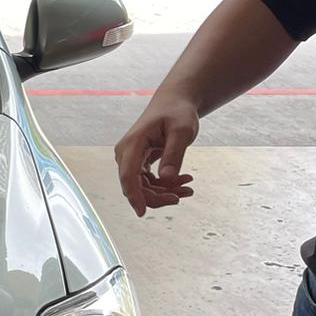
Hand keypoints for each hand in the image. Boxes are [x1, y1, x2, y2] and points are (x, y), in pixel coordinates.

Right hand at [114, 94, 197, 216]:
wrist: (174, 102)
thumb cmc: (178, 112)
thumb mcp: (182, 131)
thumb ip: (174, 154)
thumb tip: (167, 178)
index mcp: (133, 144)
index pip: (128, 176)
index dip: (134, 196)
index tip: (142, 213)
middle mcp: (126, 154)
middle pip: (135, 186)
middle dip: (159, 196)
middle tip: (185, 194)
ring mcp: (131, 159)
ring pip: (142, 187)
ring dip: (165, 192)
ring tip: (188, 187)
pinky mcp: (138, 162)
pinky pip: (148, 182)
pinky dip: (165, 185)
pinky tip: (183, 180)